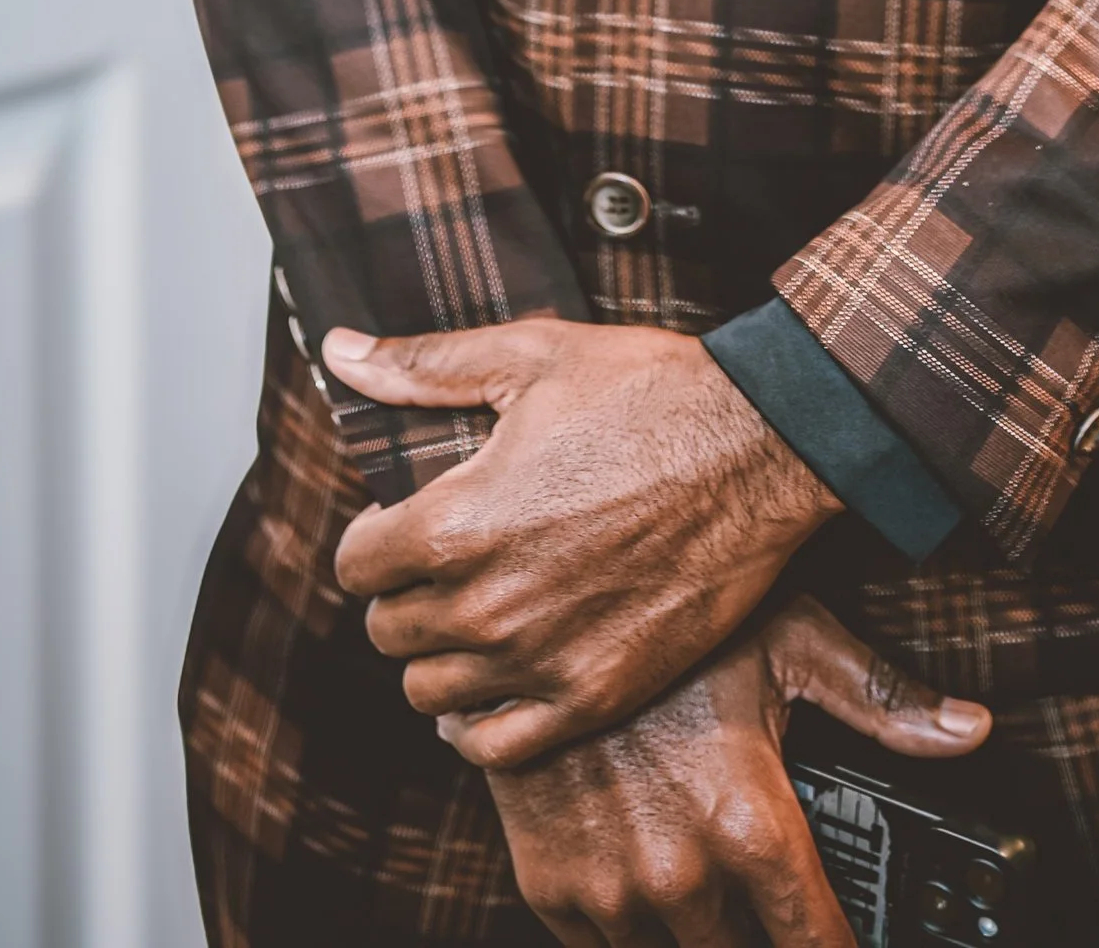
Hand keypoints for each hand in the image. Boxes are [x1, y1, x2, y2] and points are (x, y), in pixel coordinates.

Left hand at [328, 317, 841, 758]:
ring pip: (429, 692)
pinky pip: (494, 747)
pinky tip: (496, 681)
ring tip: (474, 613)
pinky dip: (479, 722)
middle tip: (444, 561)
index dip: (371, 538)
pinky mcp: (593, 697)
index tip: (402, 522)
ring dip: (439, 654)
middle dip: (403, 591)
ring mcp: (539, 661)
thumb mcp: (530, 356)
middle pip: (386, 630)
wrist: (759, 447)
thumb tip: (339, 351)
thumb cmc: (647, 392)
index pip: (355, 564)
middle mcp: (486, 605)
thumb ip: (423, 365)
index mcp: (458, 523)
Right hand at [479, 589, 987, 947]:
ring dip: (698, 934)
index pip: (815, 943)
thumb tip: (974, 729)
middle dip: (763, 934)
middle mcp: (683, 876)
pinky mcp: (553, 890)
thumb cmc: (669, 620)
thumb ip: (884, 698)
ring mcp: (611, 892)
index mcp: (750, 827)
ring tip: (710, 889)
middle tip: (768, 901)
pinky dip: (631, 933)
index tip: (842, 945)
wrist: (534, 613)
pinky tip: (648, 890)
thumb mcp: (790, 641)